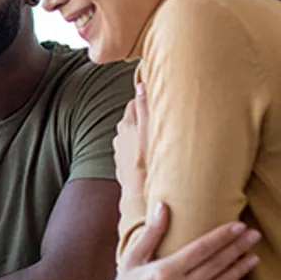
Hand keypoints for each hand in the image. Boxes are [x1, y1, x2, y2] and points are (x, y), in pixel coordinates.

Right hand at [96, 203, 260, 279]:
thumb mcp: (133, 259)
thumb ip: (151, 233)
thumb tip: (162, 206)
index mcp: (164, 270)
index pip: (201, 249)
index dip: (222, 236)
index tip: (239, 226)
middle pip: (215, 264)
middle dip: (237, 248)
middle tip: (255, 235)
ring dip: (239, 269)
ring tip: (253, 257)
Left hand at [113, 82, 147, 198]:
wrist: (138, 194)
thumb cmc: (145, 161)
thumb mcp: (148, 130)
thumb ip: (144, 108)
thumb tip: (140, 86)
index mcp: (125, 125)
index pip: (134, 104)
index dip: (145, 101)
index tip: (157, 101)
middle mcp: (119, 137)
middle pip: (133, 120)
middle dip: (144, 118)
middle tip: (161, 119)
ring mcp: (120, 151)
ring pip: (132, 136)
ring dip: (142, 135)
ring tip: (158, 138)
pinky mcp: (124, 164)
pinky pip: (133, 151)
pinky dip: (140, 150)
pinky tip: (150, 155)